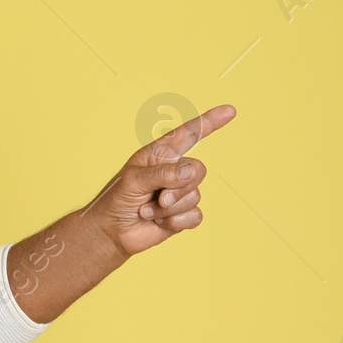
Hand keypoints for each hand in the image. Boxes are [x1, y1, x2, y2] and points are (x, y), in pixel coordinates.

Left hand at [89, 104, 235, 258]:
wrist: (113, 231)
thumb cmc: (118, 199)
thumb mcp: (135, 180)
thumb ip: (163, 173)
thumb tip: (192, 172)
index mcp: (162, 153)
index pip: (190, 133)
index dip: (210, 122)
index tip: (230, 111)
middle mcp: (175, 170)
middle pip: (198, 170)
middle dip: (178, 188)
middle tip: (158, 198)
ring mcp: (181, 193)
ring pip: (195, 196)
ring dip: (168, 209)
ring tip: (148, 211)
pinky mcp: (183, 214)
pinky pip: (195, 216)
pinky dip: (175, 222)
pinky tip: (159, 222)